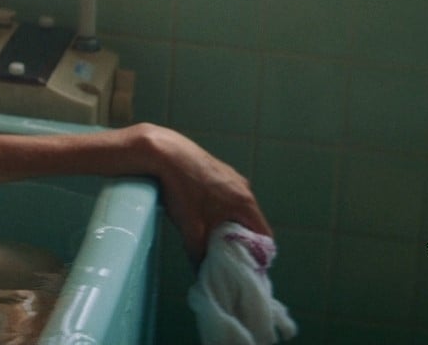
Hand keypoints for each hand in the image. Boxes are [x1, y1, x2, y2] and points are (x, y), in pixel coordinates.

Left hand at [130, 124, 271, 265]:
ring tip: (212, 237)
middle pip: (252, 223)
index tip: (246, 267)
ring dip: (229, 224)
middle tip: (227, 256)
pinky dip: (221, 210)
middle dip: (241, 241)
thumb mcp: (190, 228)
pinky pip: (228, 197)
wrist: (164, 153)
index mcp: (244, 203)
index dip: (258, 255)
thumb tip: (201, 273)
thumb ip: (199, 254)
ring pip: (238, 209)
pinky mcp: (219, 172)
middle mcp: (243, 188)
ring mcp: (232, 178)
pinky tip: (203, 215)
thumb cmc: (181, 189)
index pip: (264, 236)